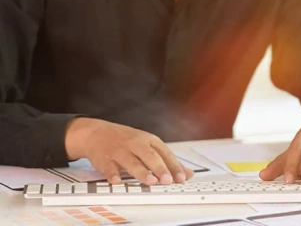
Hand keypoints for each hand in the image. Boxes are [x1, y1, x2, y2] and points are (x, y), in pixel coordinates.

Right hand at [65, 118, 193, 184]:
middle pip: (150, 156)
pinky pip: (109, 168)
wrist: (97, 133)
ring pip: (132, 162)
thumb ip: (168, 161)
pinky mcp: (105, 160)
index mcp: (149, 141)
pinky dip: (113, 174)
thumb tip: (188, 174)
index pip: (165, 153)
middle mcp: (135, 144)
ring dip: (141, 172)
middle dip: (160, 168)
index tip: (182, 178)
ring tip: (151, 181)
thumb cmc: (127, 141)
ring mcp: (120, 151)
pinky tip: (117, 181)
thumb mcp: (149, 146)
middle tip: (167, 180)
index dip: (174, 166)